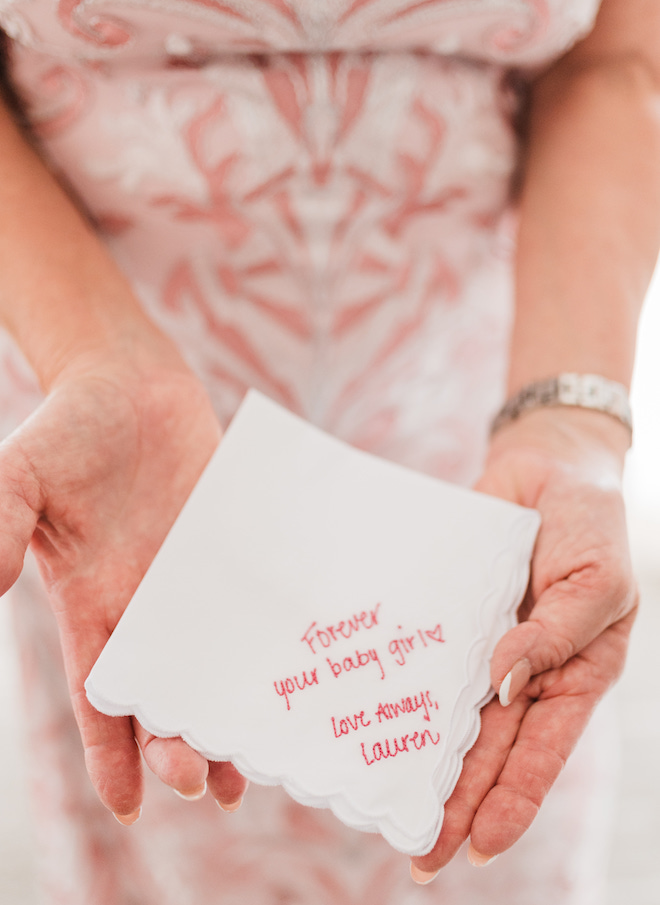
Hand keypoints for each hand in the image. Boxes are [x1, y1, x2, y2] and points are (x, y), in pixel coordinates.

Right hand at [0, 340, 247, 821]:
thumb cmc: (70, 428)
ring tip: (252, 769)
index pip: (100, 697)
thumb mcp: (22, 475)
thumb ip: (0, 524)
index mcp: (94, 605)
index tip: (126, 808)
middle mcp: (151, 607)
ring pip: (220, 668)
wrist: (130, 380)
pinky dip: (276, 649)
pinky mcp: (240, 552)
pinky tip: (296, 682)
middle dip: (179, 749)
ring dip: (232, 719)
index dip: (108, 755)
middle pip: (166, 698)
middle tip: (201, 783)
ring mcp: (201, 582)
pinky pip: (260, 609)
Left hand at [410, 406, 636, 880]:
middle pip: (488, 750)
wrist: (547, 467)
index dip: (511, 802)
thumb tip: (506, 684)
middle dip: (457, 804)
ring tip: (387, 805)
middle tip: (421, 854)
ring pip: (448, 715)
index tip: (476, 849)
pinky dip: (399, 687)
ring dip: (422, 760)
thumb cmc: (590, 527)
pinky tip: (369, 717)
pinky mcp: (445, 617)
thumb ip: (556, 637)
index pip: (540, 752)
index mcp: (570, 675)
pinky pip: (421, 656)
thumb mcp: (597, 584)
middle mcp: (521, 672)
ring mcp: (479, 646)